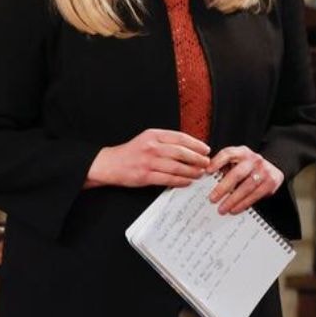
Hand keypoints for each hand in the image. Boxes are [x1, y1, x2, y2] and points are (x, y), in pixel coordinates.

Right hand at [86, 129, 210, 188]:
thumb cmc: (131, 152)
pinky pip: (168, 179)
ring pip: (176, 167)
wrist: (109, 164)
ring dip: (191, 171)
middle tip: (206, 163)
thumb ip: (166, 141)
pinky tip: (187, 181)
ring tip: (199, 173)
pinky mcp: (145, 176)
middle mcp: (152, 147)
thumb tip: (190, 147)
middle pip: (181, 152)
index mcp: (154, 135)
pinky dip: (180, 181)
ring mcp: (148, 162)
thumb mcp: (148, 139)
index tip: (205, 149)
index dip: (196, 144)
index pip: (180, 138)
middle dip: (197, 158)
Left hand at [206, 146, 282, 214]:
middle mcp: (254, 159)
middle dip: (223, 188)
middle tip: (212, 199)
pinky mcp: (271, 181)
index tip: (207, 172)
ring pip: (247, 187)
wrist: (273, 167)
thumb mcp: (237, 162)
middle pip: (237, 173)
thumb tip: (204, 179)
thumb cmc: (248, 168)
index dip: (217, 162)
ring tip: (222, 209)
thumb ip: (224, 168)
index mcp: (242, 152)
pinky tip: (235, 209)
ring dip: (233, 199)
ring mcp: (264, 170)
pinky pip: (255, 195)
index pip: (228, 154)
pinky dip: (244, 203)